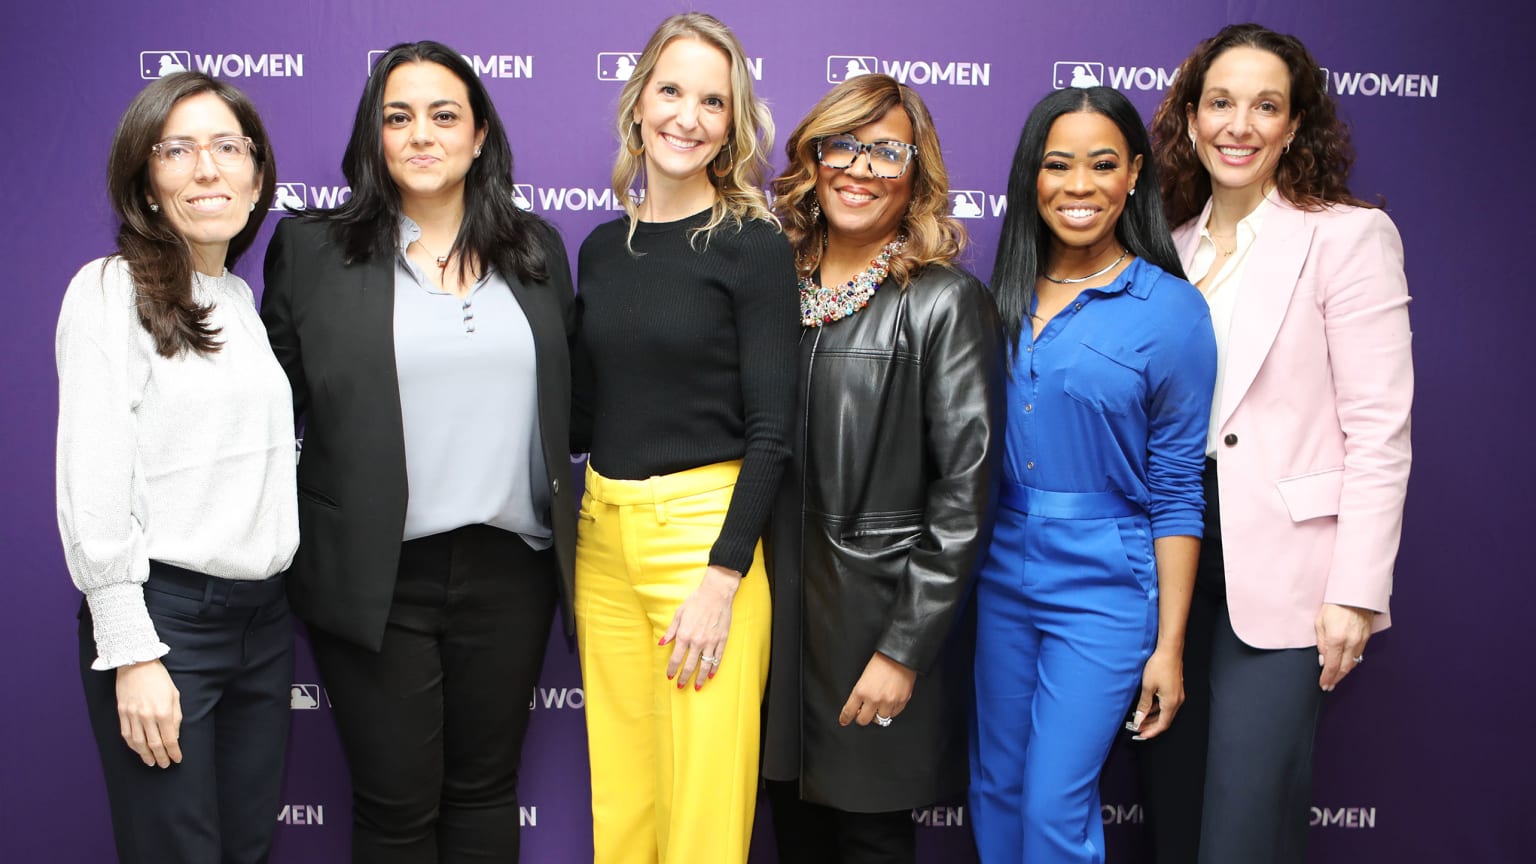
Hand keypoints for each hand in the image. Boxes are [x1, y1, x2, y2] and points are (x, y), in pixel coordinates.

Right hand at [115, 659, 181, 767]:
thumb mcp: (174, 695)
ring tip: (151, 762)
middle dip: (161, 757)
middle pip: (154, 744)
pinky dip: (132, 745)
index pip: (169, 739)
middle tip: (164, 765)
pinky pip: (126, 734)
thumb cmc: (159, 678)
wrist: (136, 663)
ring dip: (145, 755)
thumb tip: (174, 736)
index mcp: (163, 711)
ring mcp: (132, 715)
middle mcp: (147, 716)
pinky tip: (138, 750)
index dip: (174, 752)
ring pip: (138, 743)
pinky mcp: (121, 713)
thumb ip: (175, 717)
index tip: (177, 759)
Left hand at [663, 565, 740, 691]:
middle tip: (680, 686)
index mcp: (684, 635)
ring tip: (696, 686)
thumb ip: (670, 631)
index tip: (669, 676)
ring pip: (705, 666)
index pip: (676, 658)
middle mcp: (697, 641)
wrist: (716, 594)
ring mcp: (711, 642)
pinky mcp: (722, 640)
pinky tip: (711, 675)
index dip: (671, 669)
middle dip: (684, 678)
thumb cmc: (696, 601)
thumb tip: (661, 643)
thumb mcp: (679, 614)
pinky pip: (717, 658)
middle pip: (689, 666)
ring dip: (700, 678)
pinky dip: (714, 668)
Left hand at [838, 652, 916, 726]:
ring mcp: (888, 702)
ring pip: (880, 720)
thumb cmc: (881, 662)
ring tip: (878, 707)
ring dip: (877, 714)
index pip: (849, 711)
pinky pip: (893, 714)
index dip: (845, 717)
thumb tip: (858, 706)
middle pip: (863, 720)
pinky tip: (889, 704)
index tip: (844, 720)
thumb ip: (860, 692)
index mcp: (861, 691)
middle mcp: (874, 699)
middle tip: (863, 713)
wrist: (899, 656)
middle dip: (861, 717)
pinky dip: (890, 711)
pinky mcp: (901, 702)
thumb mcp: (864, 676)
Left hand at [1127, 648, 1183, 739]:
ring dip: (1153, 718)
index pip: (1162, 725)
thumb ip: (1144, 705)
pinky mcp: (1175, 690)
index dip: (1151, 732)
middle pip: (1164, 720)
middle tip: (1138, 729)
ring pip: (1165, 712)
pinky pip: (1166, 705)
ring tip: (1140, 720)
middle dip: (1151, 726)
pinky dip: (1157, 709)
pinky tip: (1147, 708)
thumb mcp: (1148, 687)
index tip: (1141, 735)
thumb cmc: (1160, 666)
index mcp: (1171, 703)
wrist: (1169, 651)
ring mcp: (1177, 695)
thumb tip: (1140, 719)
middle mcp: (1177, 701)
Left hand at [1316, 603, 1372, 690]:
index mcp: (1336, 639)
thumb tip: (1322, 659)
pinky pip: (1359, 654)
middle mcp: (1350, 643)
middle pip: (1344, 668)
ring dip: (1344, 672)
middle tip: (1329, 686)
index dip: (1327, 678)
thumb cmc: (1334, 605)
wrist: (1354, 593)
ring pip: (1353, 663)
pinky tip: (1346, 664)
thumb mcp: (1320, 622)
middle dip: (1336, 679)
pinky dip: (1351, 662)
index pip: (1331, 666)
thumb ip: (1321, 642)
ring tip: (1335, 678)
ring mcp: (1360, 640)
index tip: (1323, 685)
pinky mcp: (1366, 637)